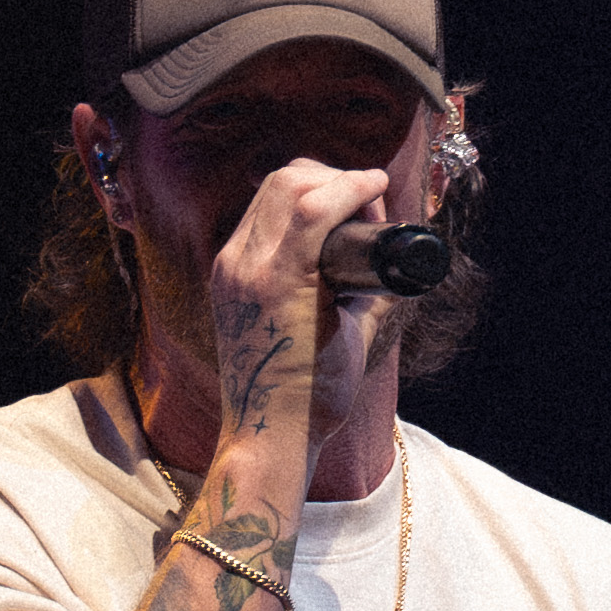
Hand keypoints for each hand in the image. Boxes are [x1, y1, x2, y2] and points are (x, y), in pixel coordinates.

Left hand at [206, 154, 392, 468]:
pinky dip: (288, 208)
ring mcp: (228, 268)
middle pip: (287, 181)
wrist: (268, 432)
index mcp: (278, 281)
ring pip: (268, 192)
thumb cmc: (317, 396)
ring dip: (310, 186)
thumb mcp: (355, 334)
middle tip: (365, 202)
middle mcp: (245, 267)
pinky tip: (314, 226)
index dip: (356, 184)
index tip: (382, 185)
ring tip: (342, 210)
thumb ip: (371, 286)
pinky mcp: (223, 275)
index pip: (314, 201)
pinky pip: (256, 218)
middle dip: (333, 178)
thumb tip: (386, 253)